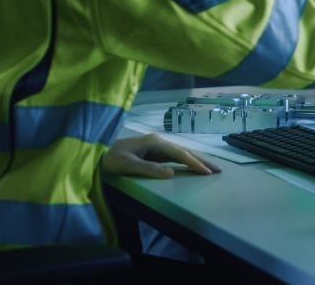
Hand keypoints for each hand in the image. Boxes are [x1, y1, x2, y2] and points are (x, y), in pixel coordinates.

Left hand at [101, 134, 221, 178]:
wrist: (96, 153)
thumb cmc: (110, 158)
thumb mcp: (127, 165)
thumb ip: (149, 169)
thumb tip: (172, 173)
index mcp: (154, 142)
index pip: (179, 153)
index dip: (194, 162)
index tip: (206, 172)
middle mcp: (158, 142)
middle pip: (184, 151)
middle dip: (201, 160)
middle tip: (218, 170)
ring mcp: (157, 147)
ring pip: (181, 154)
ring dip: (196, 161)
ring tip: (211, 169)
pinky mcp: (154, 153)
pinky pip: (174, 158)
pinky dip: (186, 162)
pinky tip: (193, 166)